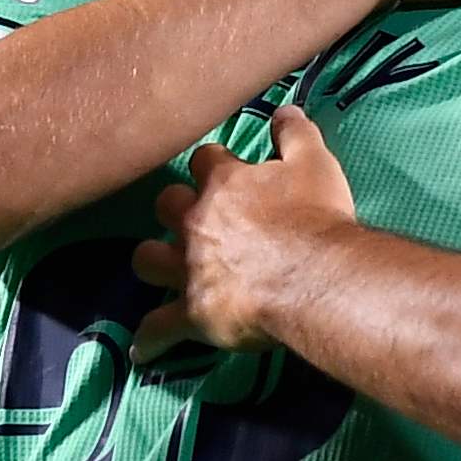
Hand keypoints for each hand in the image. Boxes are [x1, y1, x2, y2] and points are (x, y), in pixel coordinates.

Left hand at [130, 109, 356, 362]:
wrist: (317, 278)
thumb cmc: (318, 219)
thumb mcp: (315, 163)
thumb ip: (295, 133)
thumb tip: (284, 109)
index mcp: (223, 183)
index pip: (202, 161)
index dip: (212, 167)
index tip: (223, 174)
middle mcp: (196, 222)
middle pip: (164, 205)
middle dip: (173, 209)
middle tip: (191, 219)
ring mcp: (188, 268)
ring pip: (146, 259)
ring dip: (153, 260)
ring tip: (161, 267)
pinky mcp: (191, 312)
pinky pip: (159, 327)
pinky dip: (150, 339)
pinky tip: (143, 350)